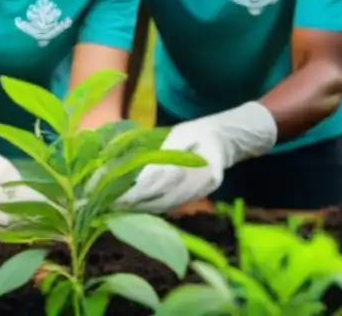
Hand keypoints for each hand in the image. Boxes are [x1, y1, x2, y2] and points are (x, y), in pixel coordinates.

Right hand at [0, 127, 47, 233]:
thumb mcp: (11, 174)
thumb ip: (26, 191)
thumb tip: (48, 205)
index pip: (10, 210)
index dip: (26, 215)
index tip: (40, 216)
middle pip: (4, 223)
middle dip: (21, 223)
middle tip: (36, 222)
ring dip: (12, 229)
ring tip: (26, 223)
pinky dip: (1, 229)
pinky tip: (12, 224)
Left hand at [116, 102, 277, 213]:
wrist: (227, 138)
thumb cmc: (198, 132)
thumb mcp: (180, 134)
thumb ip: (162, 154)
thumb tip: (136, 173)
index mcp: (194, 159)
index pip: (161, 179)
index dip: (139, 190)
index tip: (119, 195)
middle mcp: (201, 178)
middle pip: (165, 197)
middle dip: (138, 204)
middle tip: (114, 206)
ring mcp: (205, 188)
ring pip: (171, 204)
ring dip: (146, 209)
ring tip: (124, 209)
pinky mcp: (204, 194)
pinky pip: (178, 205)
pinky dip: (159, 208)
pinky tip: (143, 208)